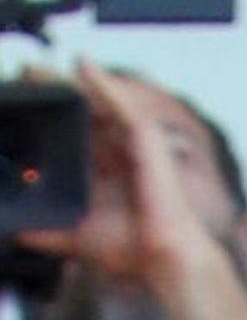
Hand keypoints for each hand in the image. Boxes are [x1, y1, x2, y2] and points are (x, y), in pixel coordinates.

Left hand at [17, 61, 239, 299]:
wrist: (159, 256)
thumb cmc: (127, 248)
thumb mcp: (73, 231)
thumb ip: (45, 227)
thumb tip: (12, 229)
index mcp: (106, 171)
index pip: (74, 134)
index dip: (50, 117)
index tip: (20, 105)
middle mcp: (121, 152)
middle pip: (82, 112)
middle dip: (52, 92)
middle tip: (21, 75)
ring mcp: (135, 142)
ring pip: (96, 102)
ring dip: (67, 81)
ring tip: (33, 67)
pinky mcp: (147, 135)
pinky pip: (120, 101)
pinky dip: (101, 82)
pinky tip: (81, 63)